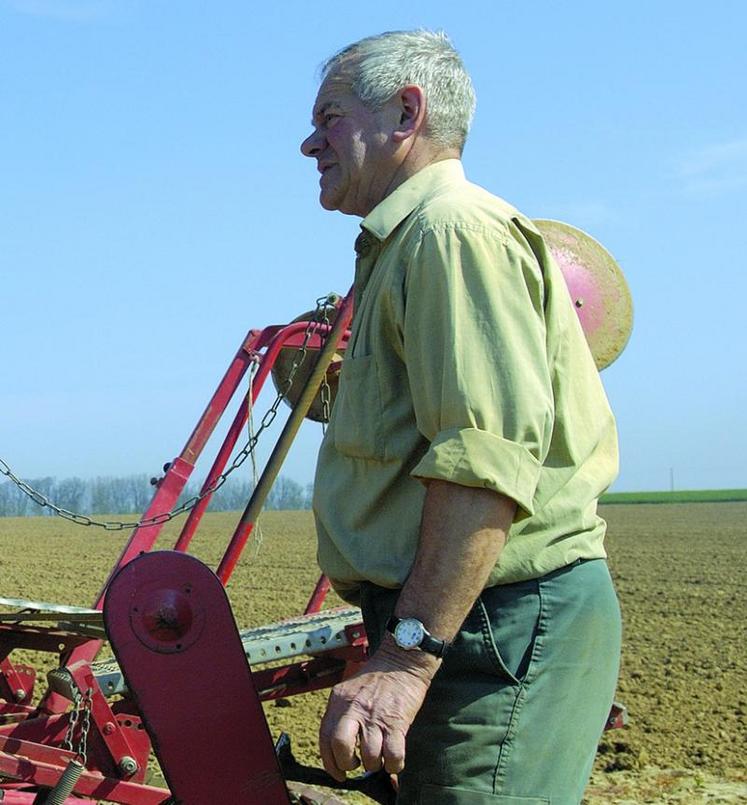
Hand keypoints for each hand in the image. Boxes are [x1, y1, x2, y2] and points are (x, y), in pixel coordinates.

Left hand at [319, 638, 438, 780]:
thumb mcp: (350, 688)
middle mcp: (355, 708)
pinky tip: (394, 759)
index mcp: (339, 700)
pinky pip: (394, 756)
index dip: (329, 762)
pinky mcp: (398, 722)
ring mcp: (376, 716)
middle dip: (347, 765)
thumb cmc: (377, 677)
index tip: (338, 772)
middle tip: (356, 766)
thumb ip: (341, 712)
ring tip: (379, 757)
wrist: (403, 660)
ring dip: (374, 765)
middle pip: (341, 746)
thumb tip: (337, 745)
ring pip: (369, 757)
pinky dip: (394, 765)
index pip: (325, 737)